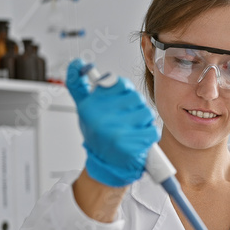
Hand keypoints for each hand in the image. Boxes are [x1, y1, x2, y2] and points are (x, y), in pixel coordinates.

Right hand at [66, 58, 160, 186]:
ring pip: (147, 113)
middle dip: (136, 108)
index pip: (120, 83)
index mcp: (90, 106)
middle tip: (127, 120)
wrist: (105, 166)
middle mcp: (100, 118)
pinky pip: (153, 131)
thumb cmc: (98, 134)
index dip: (126, 92)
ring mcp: (115, 133)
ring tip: (133, 130)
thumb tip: (77, 63)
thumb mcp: (84, 108)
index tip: (121, 101)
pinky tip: (139, 140)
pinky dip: (150, 136)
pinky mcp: (130, 147)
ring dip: (144, 122)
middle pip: (136, 98)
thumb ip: (78, 84)